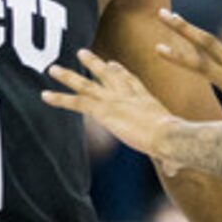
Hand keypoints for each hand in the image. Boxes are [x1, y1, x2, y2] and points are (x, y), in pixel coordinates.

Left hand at [42, 48, 177, 153]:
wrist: (168, 135)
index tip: (113, 64)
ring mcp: (114, 100)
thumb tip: (175, 169)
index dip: (121, 72)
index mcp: (147, 100)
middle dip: (94, 64)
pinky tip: (44, 95)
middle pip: (107, 75)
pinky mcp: (103, 111)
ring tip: (52, 69)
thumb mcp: (172, 149)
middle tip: (82, 53)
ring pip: (86, 85)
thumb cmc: (176, 143)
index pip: (131, 81)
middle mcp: (128, 95)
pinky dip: (59, 99)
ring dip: (68, 77)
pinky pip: (76, 103)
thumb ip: (170, 160)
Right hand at [153, 9, 221, 117]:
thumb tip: (214, 143)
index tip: (158, 48)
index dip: (180, 58)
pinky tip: (199, 42)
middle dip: (183, 28)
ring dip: (193, 33)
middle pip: (208, 43)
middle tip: (161, 13)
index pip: (203, 67)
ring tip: (175, 19)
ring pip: (216, 45)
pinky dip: (208, 46)